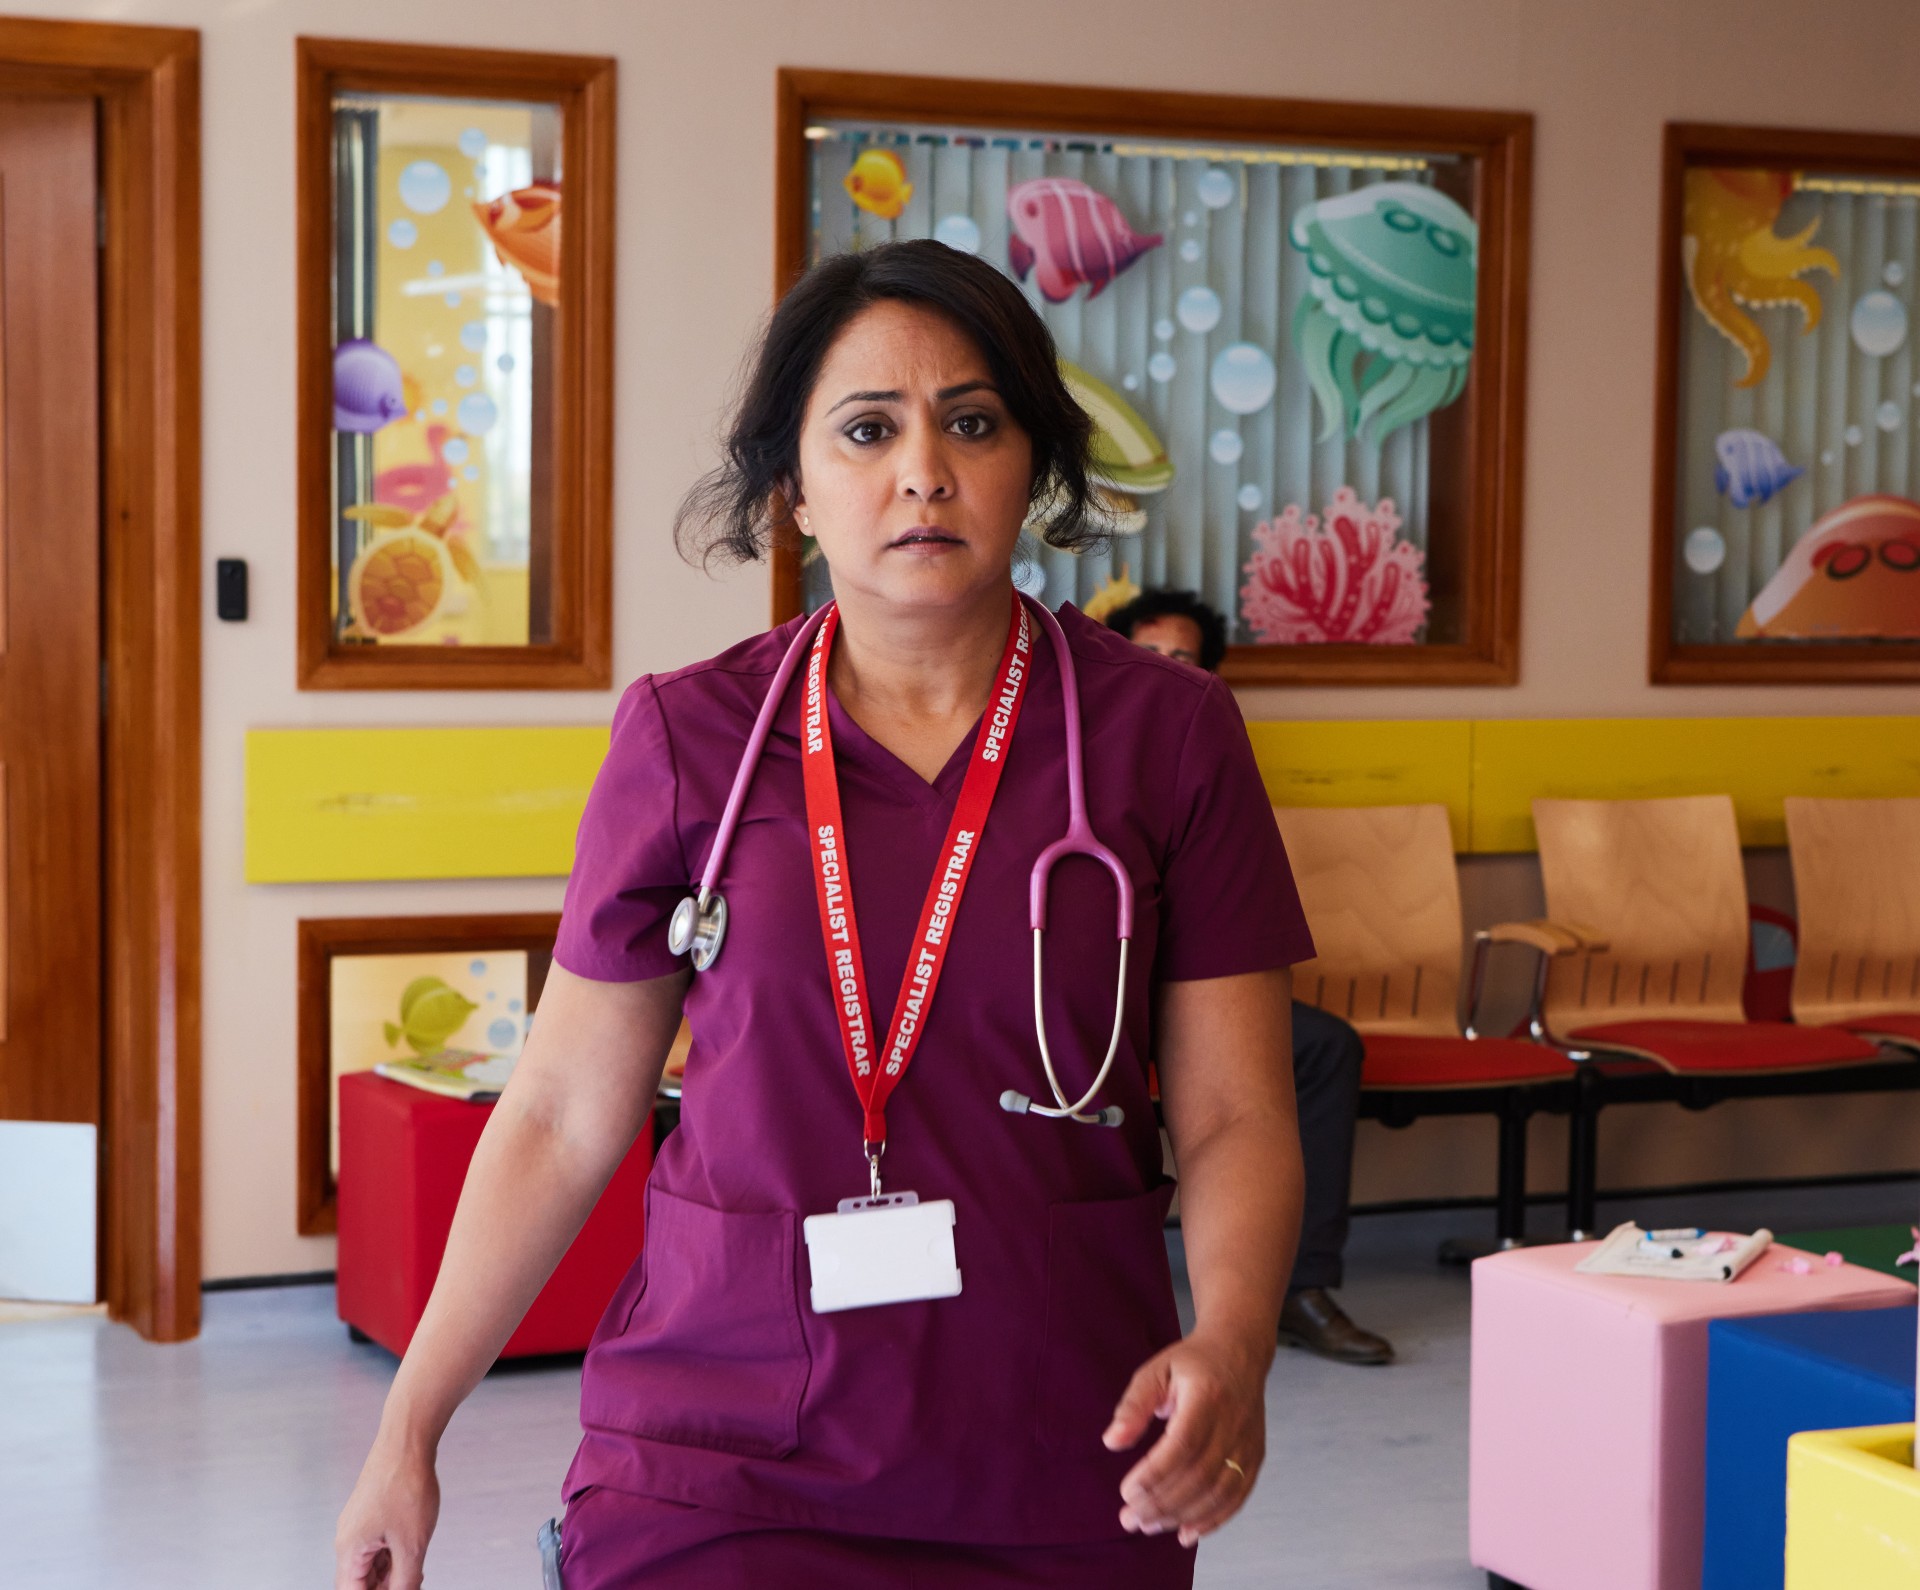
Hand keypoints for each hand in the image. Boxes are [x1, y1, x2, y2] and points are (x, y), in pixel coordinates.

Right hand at [334, 1433, 440, 1589]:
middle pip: (361, 1581)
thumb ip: (405, 1581)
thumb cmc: (406, 1484)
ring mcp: (360, 1525)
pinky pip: (379, 1547)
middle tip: (411, 1584)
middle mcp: (349, 1539)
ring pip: (372, 1565)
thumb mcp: (412, 1544)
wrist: (408, 1441)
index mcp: (349, 1550)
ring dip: (392, 1575)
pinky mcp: (372, 1514)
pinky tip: (413, 1556)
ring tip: (416, 1572)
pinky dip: (394, 1557)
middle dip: (385, 1587)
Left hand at [1103, 1329, 1268, 1547]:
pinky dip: (1213, 1521)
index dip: (1155, 1474)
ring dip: (1182, 1516)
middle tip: (1130, 1518)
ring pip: (1219, 1492)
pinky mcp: (1255, 1457)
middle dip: (1162, 1504)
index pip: (1182, 1445)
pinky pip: (1237, 1498)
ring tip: (1148, 1526)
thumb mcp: (1155, 1371)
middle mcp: (1233, 1423)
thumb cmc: (1192, 1363)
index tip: (1126, 1491)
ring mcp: (1248, 1443)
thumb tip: (1111, 1442)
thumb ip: (1133, 1406)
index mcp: (1207, 1396)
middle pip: (1200, 1475)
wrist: (1239, 1352)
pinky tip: (1186, 1533)